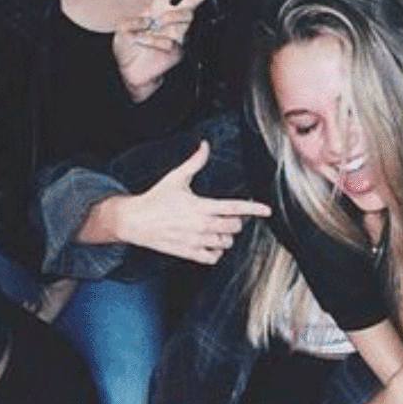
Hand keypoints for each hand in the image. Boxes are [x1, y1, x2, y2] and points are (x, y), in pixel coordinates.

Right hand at [111, 141, 269, 263]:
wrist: (135, 221)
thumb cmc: (156, 199)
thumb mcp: (175, 178)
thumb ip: (194, 162)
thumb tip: (205, 145)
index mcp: (201, 206)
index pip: (235, 208)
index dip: (254, 209)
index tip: (267, 210)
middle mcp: (201, 225)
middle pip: (234, 227)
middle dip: (237, 221)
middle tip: (230, 215)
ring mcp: (196, 241)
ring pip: (226, 243)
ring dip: (227, 236)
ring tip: (218, 228)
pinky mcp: (188, 253)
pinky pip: (212, 258)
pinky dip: (216, 252)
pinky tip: (211, 243)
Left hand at [113, 0, 231, 101]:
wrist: (132, 73)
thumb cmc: (129, 50)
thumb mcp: (122, 30)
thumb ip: (131, 21)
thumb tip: (147, 20)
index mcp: (157, 7)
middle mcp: (171, 17)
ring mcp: (178, 33)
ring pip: (181, 16)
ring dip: (159, 24)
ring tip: (143, 37)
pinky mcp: (178, 48)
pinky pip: (167, 38)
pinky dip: (151, 42)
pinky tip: (146, 47)